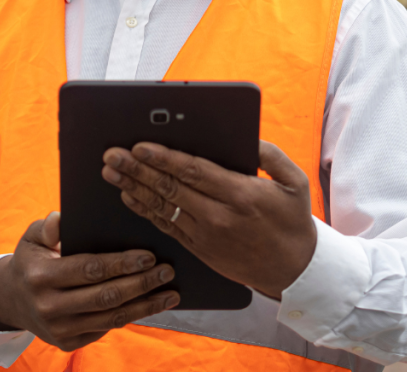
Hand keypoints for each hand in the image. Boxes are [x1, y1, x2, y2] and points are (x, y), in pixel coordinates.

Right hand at [0, 211, 179, 351]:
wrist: (11, 300)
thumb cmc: (32, 260)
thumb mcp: (31, 238)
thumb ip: (47, 227)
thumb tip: (61, 219)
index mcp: (41, 277)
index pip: (90, 269)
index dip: (122, 264)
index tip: (149, 256)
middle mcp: (49, 307)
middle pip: (106, 296)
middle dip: (141, 284)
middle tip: (168, 271)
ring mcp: (59, 329)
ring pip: (111, 318)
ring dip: (145, 306)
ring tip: (171, 293)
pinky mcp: (68, 343)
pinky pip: (106, 328)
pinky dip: (132, 316)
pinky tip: (152, 304)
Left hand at [102, 140, 316, 299]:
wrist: (294, 270)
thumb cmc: (293, 221)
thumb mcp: (295, 182)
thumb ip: (271, 156)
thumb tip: (248, 137)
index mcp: (242, 195)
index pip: (194, 172)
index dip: (164, 159)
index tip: (141, 146)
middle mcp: (220, 216)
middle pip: (170, 189)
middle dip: (137, 169)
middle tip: (112, 155)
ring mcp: (207, 236)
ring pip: (162, 208)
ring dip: (133, 188)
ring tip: (111, 173)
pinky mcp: (200, 249)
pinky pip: (166, 227)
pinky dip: (145, 211)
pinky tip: (129, 197)